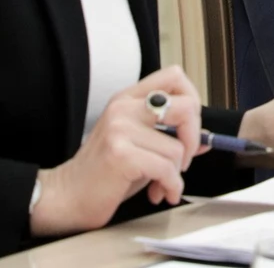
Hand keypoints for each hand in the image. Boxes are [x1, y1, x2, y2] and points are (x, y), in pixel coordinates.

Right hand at [30, 66, 204, 236]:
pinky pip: (166, 169)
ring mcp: (120, 129)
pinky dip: (171, 186)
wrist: (67, 197)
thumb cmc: (103, 173)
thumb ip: (169, 136)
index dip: (192, 99)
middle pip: (186, 105)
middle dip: (193, 138)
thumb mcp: (139, 146)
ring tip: (161, 184)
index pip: (174, 76)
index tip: (189, 127)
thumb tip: (205, 139)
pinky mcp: (121, 153)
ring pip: (177, 147)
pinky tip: (159, 193)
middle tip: (183, 159)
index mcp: (127, 99)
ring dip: (176, 174)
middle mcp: (124, 108)